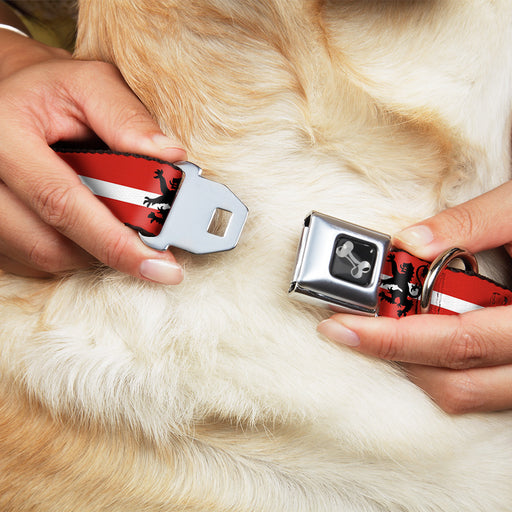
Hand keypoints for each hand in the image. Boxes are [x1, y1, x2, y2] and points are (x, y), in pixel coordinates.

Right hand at [0, 30, 185, 282]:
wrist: (9, 97)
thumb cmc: (51, 90)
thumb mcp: (90, 84)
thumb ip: (128, 118)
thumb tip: (171, 158)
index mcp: (3, 135)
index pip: (62, 203)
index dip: (116, 242)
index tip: (161, 266)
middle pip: (50, 244)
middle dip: (109, 249)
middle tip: (149, 246)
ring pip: (44, 258)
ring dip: (91, 250)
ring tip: (111, 219)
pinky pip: (33, 261)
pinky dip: (70, 250)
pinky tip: (84, 223)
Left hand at [318, 180, 511, 413]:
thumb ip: (472, 222)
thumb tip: (410, 241)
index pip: (456, 341)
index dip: (392, 338)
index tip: (341, 326)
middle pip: (456, 382)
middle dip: (393, 356)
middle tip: (349, 328)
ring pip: (469, 395)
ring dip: (417, 367)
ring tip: (381, 331)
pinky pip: (482, 390)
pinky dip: (444, 369)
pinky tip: (423, 337)